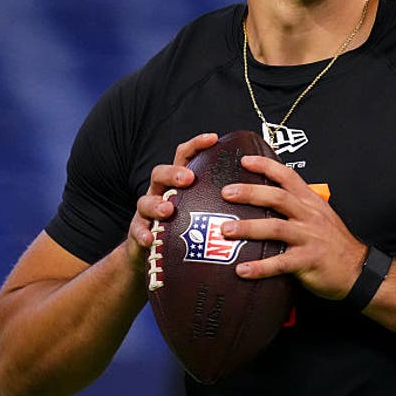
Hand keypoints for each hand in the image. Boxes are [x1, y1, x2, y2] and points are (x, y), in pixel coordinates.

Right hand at [126, 133, 218, 267]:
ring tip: (167, 209)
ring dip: (156, 203)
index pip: (185, 157)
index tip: (213, 138)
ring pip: (145, 201)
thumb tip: (259, 190)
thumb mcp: (203, 210)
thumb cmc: (186, 229)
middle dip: (173, 173)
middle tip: (188, 178)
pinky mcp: (139, 232)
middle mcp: (160, 192)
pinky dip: (142, 233)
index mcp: (178, 183)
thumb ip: (221, 199)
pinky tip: (150, 240)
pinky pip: (137, 231)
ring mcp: (147, 212)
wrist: (154, 256)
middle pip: (160, 173)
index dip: (196, 145)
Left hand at [219, 155, 366, 300]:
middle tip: (226, 192)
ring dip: (248, 228)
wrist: (358, 269)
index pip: (288, 177)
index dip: (266, 166)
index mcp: (310, 203)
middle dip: (250, 193)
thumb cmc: (335, 244)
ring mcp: (309, 238)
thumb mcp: (320, 216)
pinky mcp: (308, 261)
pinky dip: (260, 267)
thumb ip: (297, 206)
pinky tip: (242, 270)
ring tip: (226, 231)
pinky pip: (280, 263)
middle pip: (277, 197)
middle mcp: (309, 216)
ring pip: (275, 228)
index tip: (244, 161)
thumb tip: (267, 200)